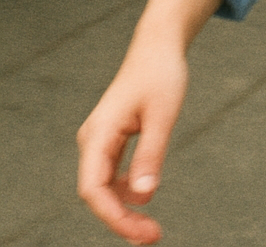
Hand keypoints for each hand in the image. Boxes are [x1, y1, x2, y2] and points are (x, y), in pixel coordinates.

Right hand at [76, 42, 187, 243]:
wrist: (158, 47)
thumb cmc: (161, 75)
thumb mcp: (163, 114)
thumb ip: (151, 153)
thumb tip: (143, 196)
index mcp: (98, 133)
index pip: (93, 189)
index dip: (114, 217)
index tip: (141, 233)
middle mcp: (93, 139)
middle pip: (97, 193)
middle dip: (121, 219)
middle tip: (153, 236)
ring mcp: (100, 140)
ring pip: (103, 187)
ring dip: (124, 209)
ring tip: (151, 227)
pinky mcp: (111, 139)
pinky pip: (111, 175)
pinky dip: (126, 191)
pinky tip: (145, 200)